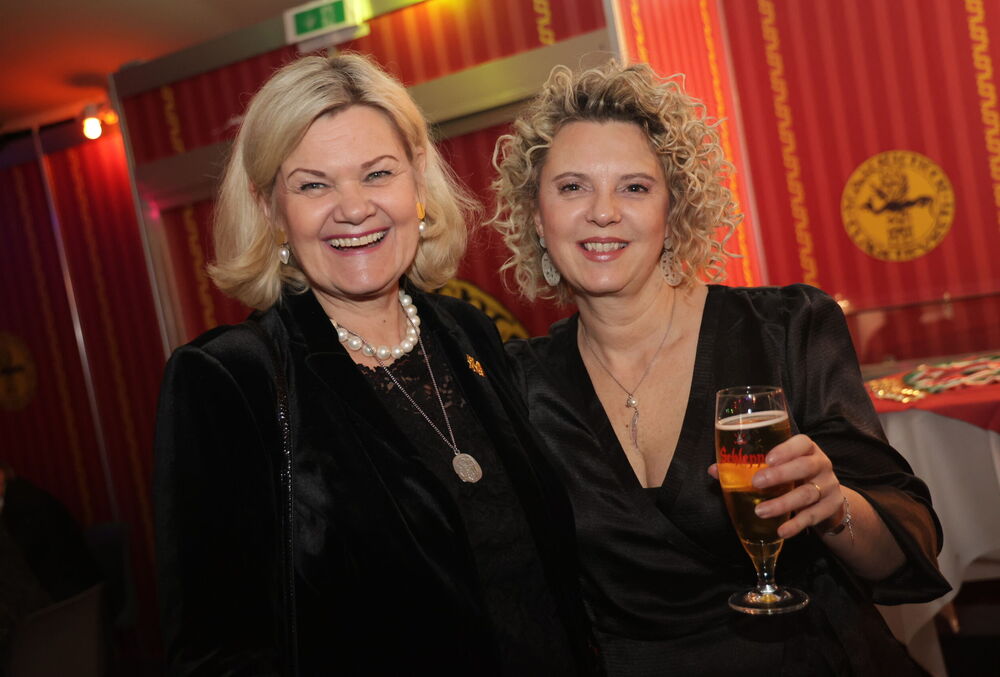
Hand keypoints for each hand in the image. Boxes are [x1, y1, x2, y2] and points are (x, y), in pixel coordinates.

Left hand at [708, 434, 844, 538]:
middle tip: (756, 483)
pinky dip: (796, 524)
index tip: (767, 459)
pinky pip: (813, 516)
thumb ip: (747, 468)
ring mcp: (829, 486)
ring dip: (783, 503)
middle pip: (805, 467)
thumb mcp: (778, 468)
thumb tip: (714, 470)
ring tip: (760, 511)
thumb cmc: (793, 477)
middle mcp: (821, 464)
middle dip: (781, 475)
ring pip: (808, 493)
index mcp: (806, 449)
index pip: (801, 443)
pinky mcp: (832, 507)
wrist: (827, 500)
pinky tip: (781, 530)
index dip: (786, 450)